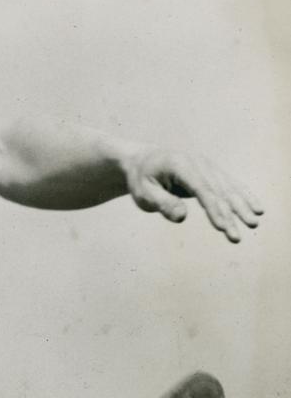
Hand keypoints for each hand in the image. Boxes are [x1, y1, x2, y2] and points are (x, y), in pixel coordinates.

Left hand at [124, 148, 263, 243]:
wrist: (144, 160)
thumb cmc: (141, 179)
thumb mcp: (143, 193)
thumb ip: (162, 203)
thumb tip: (182, 217)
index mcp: (180, 165)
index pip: (201, 190)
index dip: (213, 209)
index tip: (222, 227)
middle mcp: (198, 162)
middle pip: (218, 191)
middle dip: (230, 215)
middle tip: (237, 237)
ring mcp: (208, 166)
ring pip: (229, 188)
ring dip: (242, 207)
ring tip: (254, 224)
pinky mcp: (212, 172)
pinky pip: (230, 185)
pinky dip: (243, 196)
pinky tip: (256, 208)